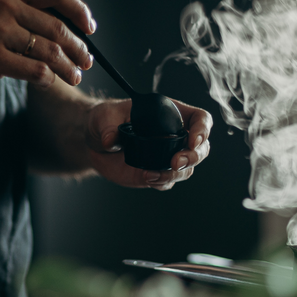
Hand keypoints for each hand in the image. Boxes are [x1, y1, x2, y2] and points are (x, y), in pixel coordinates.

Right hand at [0, 0, 95, 89]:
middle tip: (86, 60)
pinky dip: (48, 79)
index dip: (78, 10)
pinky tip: (49, 83)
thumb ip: (13, 6)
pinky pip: (35, 71)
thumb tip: (50, 22)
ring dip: (68, 67)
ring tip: (75, 76)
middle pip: (57, 26)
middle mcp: (4, 4)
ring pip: (50, 50)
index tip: (89, 26)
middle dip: (79, 47)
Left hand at [85, 98, 212, 189]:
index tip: (193, 140)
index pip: (200, 119)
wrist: (94, 143)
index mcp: (171, 114)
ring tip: (152, 175)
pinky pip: (167, 182)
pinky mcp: (156, 173)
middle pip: (201, 148)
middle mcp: (174, 136)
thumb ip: (108, 126)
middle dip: (193, 157)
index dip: (203, 129)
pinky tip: (147, 178)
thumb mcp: (104, 116)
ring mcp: (167, 156)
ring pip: (187, 169)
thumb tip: (110, 140)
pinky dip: (161, 182)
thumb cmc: (105, 120)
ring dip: (176, 174)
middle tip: (175, 163)